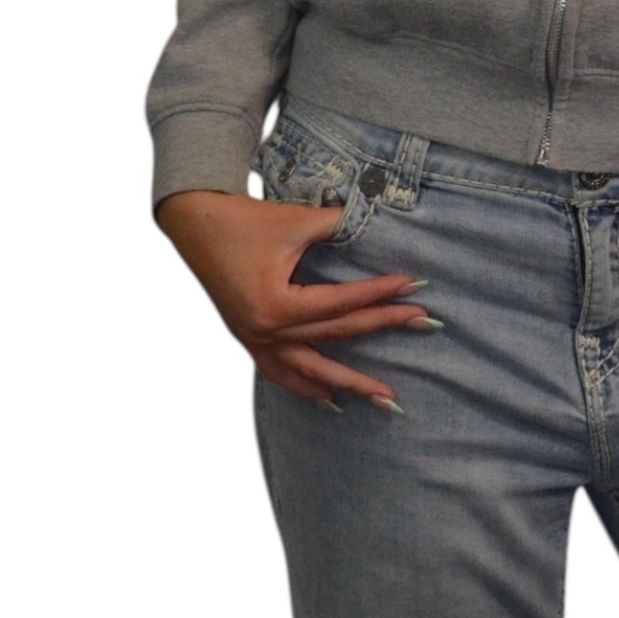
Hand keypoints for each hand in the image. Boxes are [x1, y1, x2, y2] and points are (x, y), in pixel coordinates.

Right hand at [155, 187, 433, 409]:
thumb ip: (339, 224)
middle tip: (423, 323)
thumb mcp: (295, 220)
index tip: (414, 285)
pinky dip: (305, 386)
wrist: (195, 222)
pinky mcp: (249, 338)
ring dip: (348, 382)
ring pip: (309, 370)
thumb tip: (379, 218)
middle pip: (335, 336)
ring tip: (383, 397)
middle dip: (382, 327)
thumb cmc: (243, 220)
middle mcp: (266, 331)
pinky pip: (280, 373)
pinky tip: (327, 398)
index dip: (380, 292)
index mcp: (277, 306)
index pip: (341, 303)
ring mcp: (255, 340)